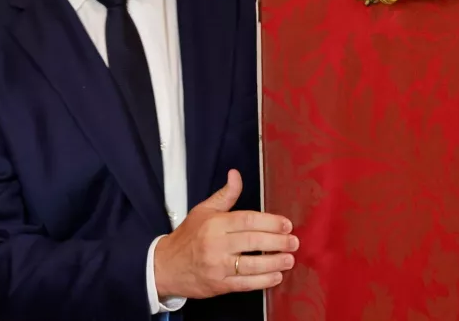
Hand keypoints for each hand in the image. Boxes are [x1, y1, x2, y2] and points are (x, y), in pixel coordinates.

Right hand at [153, 169, 297, 298]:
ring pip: (251, 265)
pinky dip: (262, 281)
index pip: (247, 220)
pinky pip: (244, 284)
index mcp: (214, 224)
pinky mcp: (218, 285)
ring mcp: (217, 266)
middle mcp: (215, 244)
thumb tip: (236, 174)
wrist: (164, 267)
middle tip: (294, 242)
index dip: (270, 222)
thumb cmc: (187, 237)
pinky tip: (276, 276)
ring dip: (274, 263)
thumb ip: (225, 195)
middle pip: (253, 241)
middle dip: (278, 242)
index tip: (287, 225)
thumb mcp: (203, 211)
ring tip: (289, 259)